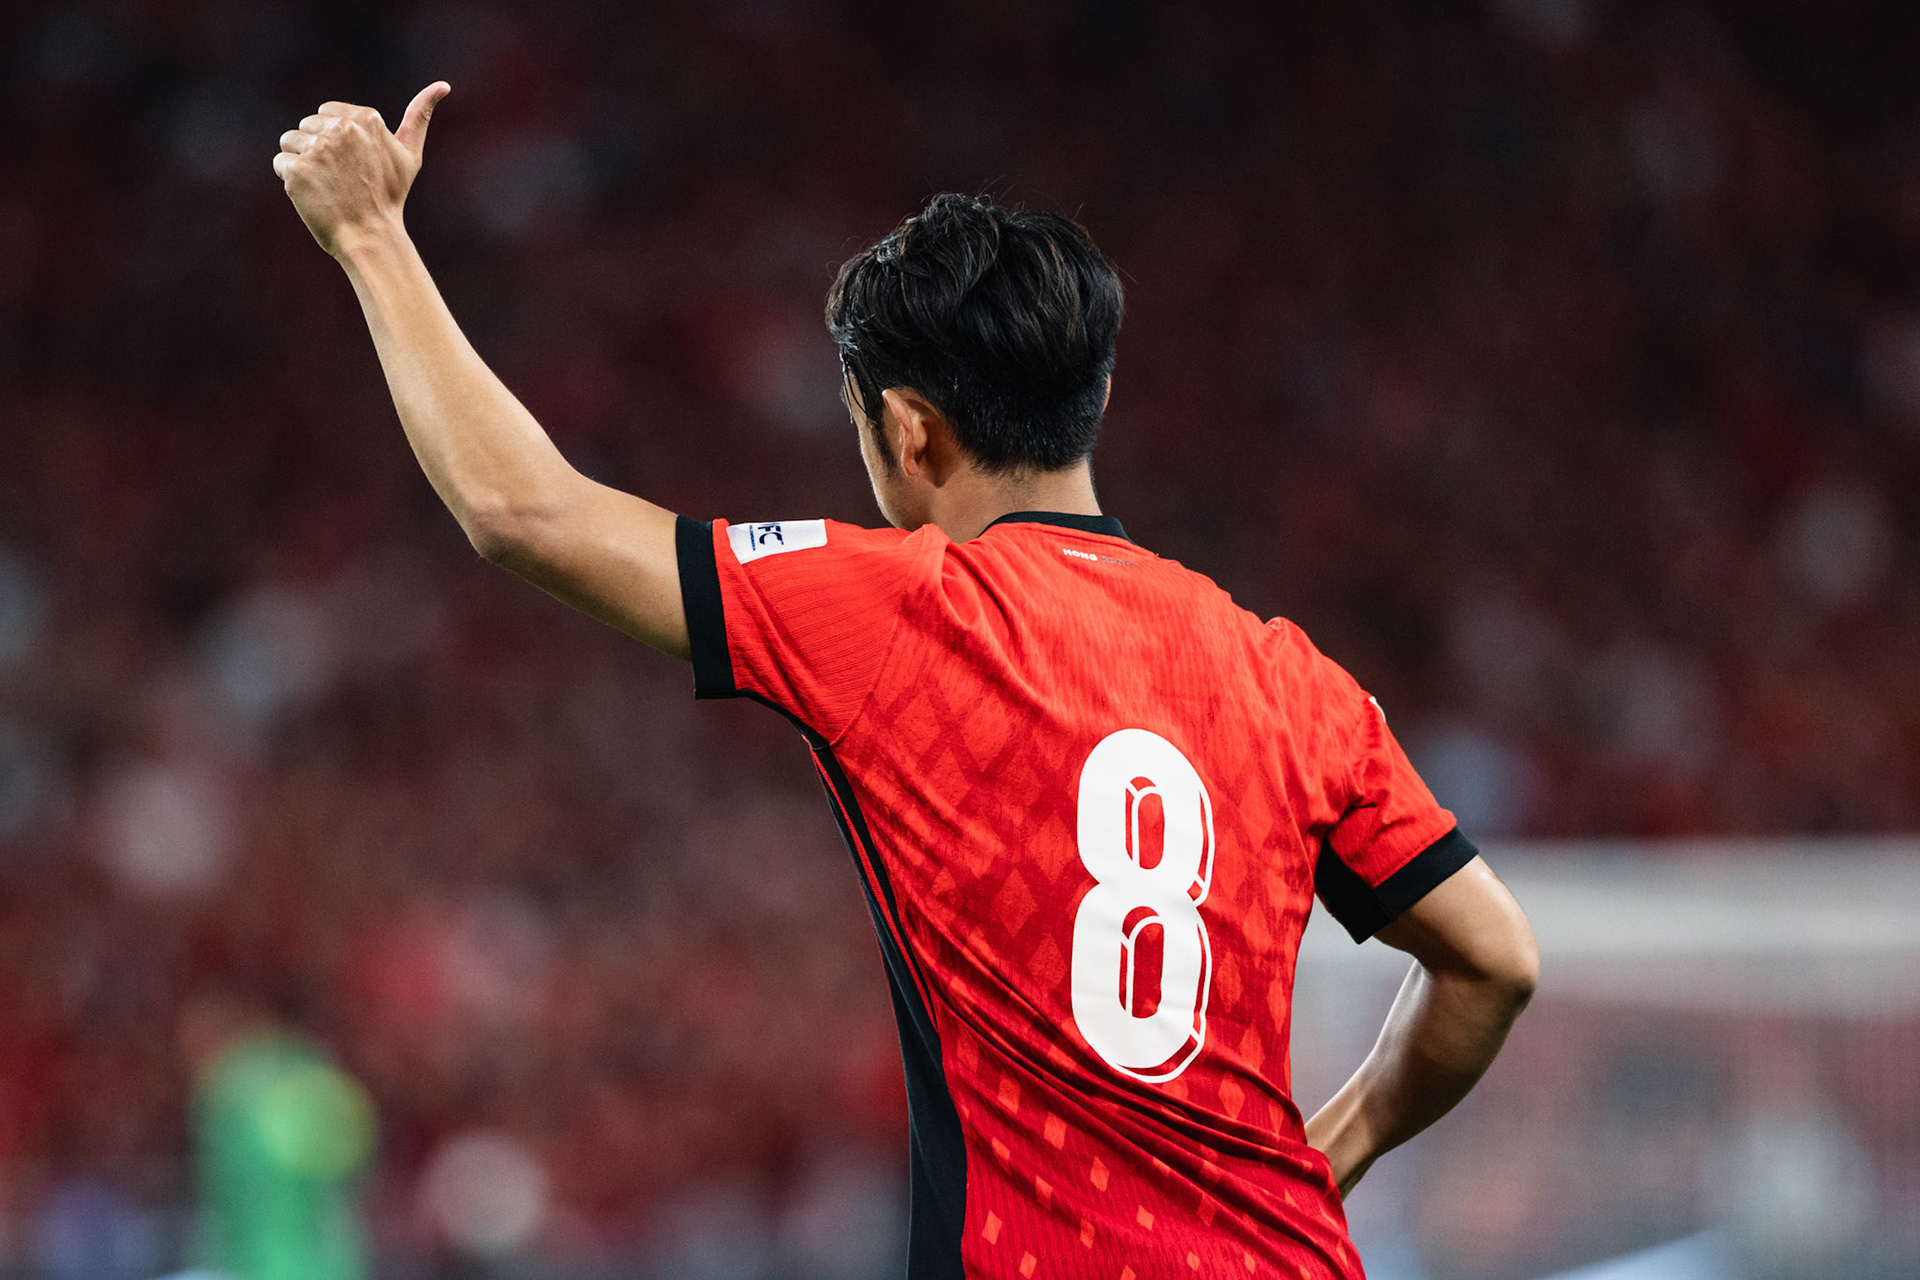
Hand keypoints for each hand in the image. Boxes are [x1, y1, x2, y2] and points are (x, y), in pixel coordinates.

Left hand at [273, 82, 449, 255]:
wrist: (372, 236)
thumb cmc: (390, 197)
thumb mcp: (409, 155)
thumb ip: (419, 117)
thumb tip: (443, 85)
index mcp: (367, 118)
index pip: (327, 113)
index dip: (333, 139)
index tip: (350, 163)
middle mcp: (342, 128)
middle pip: (307, 125)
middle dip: (316, 149)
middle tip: (339, 179)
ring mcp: (318, 148)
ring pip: (290, 141)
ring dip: (301, 162)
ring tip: (324, 185)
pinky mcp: (298, 168)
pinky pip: (281, 163)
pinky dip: (291, 179)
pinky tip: (312, 194)